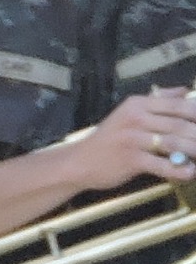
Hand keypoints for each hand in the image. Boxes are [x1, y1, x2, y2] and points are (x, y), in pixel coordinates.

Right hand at [81, 85, 195, 190]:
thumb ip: (158, 100)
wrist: (80, 161)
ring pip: (173, 144)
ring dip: (193, 151)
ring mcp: (132, 139)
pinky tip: (190, 172)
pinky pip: (161, 165)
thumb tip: (184, 91)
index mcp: (137, 104)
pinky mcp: (130, 159)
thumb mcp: (129, 112)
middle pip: (178, 125)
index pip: (177, 105)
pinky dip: (179, 170)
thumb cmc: (110, 138)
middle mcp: (134, 118)